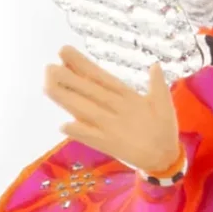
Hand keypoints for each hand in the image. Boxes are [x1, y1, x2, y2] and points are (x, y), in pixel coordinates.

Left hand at [43, 47, 182, 177]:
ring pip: (85, 110)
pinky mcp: (109, 145)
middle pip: (89, 91)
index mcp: (128, 96)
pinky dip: (79, 131)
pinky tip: (62, 125)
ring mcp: (111, 127)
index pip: (100, 77)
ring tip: (47, 85)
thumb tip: (155, 64)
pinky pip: (92, 137)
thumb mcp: (164, 103)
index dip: (82, 64)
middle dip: (68, 78)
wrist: (165, 159)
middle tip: (48, 67)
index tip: (64, 52)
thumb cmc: (163, 128)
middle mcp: (117, 109)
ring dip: (66, 98)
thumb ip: (157, 84)